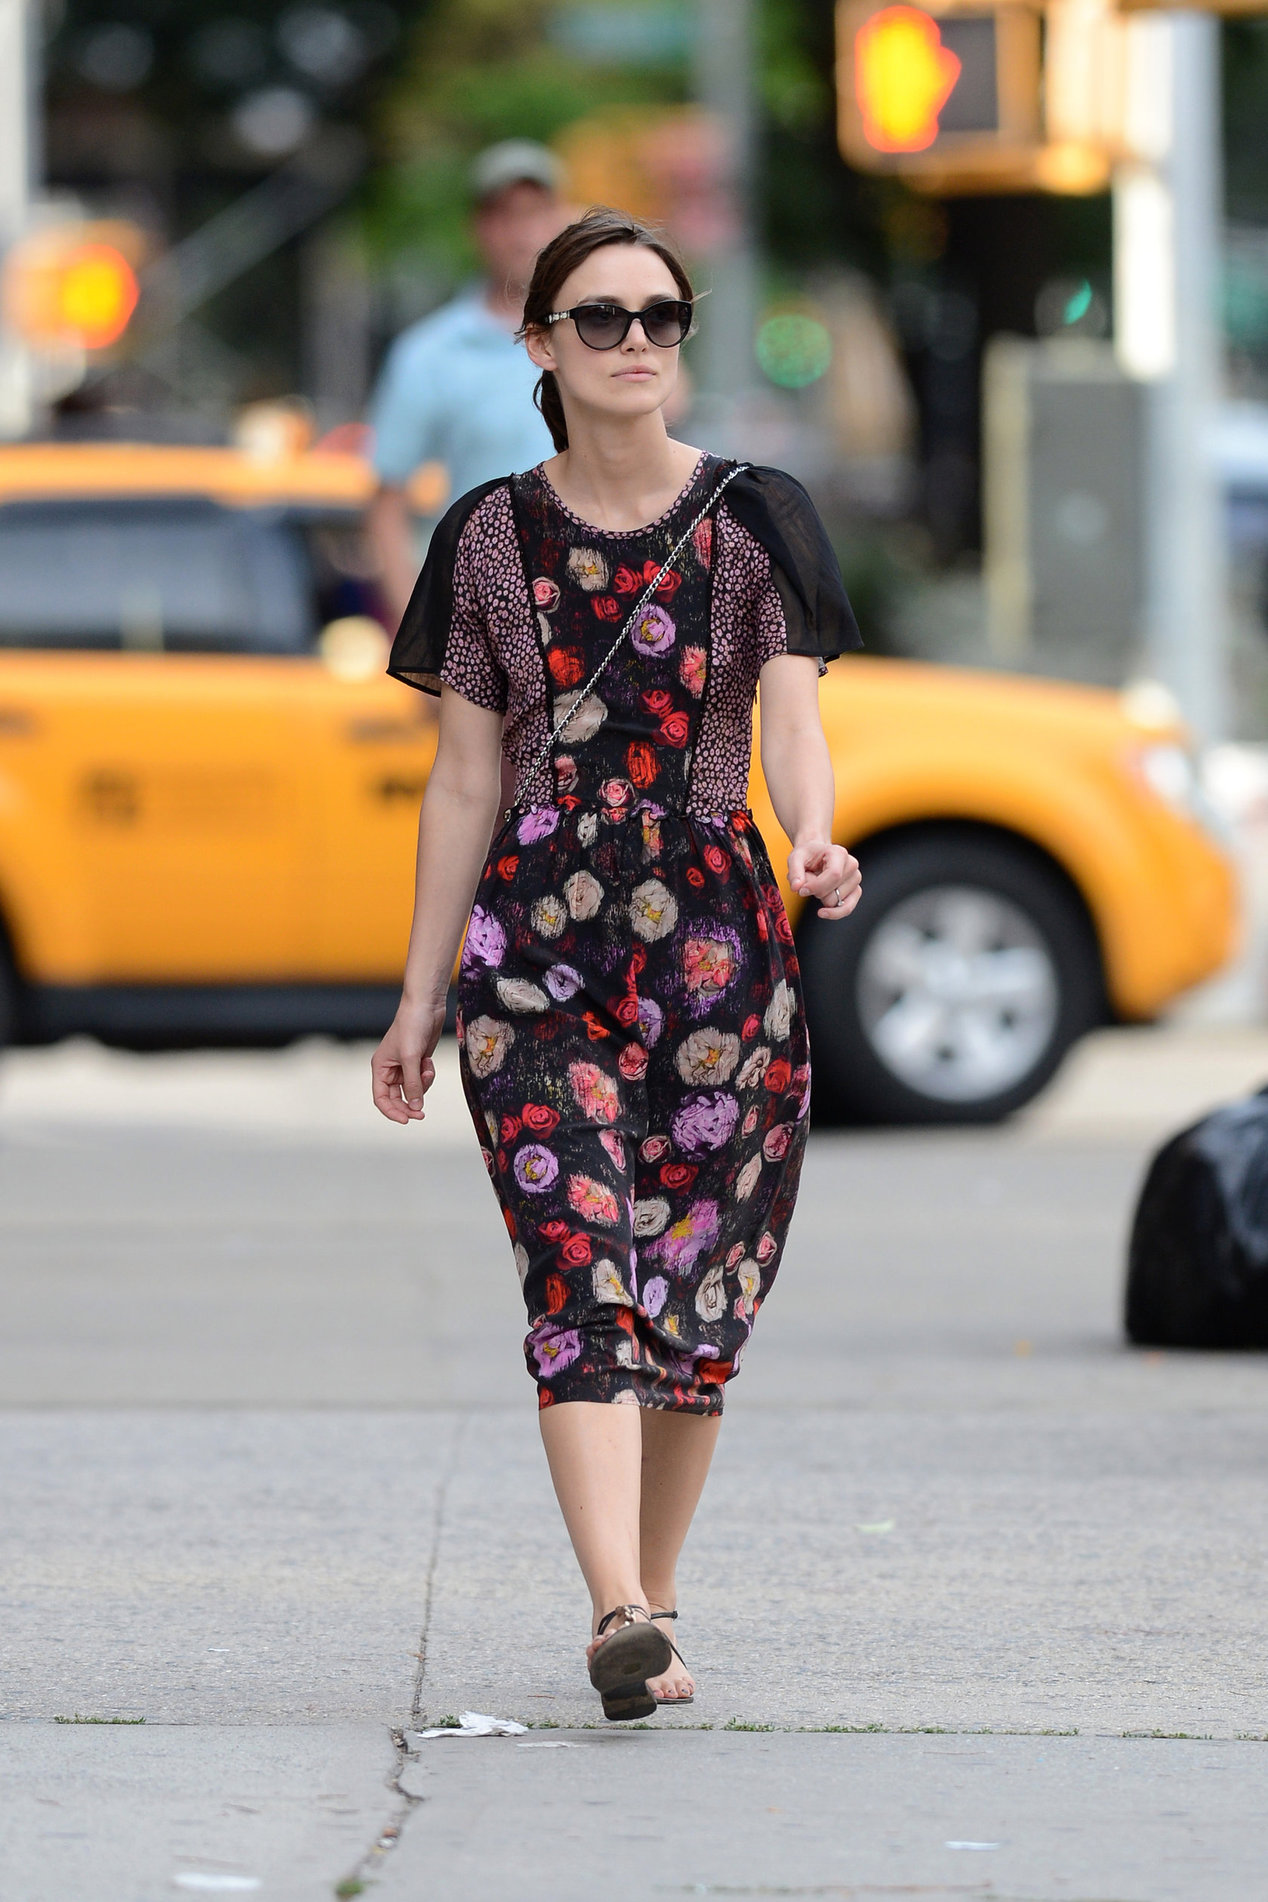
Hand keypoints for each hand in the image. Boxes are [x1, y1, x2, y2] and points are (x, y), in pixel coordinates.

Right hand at [371, 1001, 444, 1123]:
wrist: (426, 1007)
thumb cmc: (412, 1026)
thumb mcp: (411, 1058)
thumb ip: (412, 1084)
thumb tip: (415, 1107)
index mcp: (380, 1068)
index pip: (381, 1098)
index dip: (392, 1112)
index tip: (407, 1120)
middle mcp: (390, 1069)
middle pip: (397, 1098)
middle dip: (410, 1104)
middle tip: (422, 1114)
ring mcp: (405, 1066)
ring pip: (413, 1089)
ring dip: (422, 1085)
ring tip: (427, 1069)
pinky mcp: (418, 1062)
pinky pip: (422, 1079)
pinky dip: (428, 1075)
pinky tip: (429, 1061)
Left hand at [788, 838, 861, 919]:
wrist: (815, 855)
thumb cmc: (806, 856)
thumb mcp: (795, 858)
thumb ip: (795, 872)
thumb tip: (797, 888)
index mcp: (839, 853)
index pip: (834, 874)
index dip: (817, 886)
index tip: (802, 891)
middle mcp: (851, 865)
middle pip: (834, 892)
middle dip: (816, 892)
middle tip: (808, 881)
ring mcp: (855, 879)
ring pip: (836, 902)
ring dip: (821, 898)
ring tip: (817, 884)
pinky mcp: (855, 891)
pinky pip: (847, 909)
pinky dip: (833, 913)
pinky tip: (822, 912)